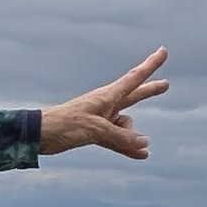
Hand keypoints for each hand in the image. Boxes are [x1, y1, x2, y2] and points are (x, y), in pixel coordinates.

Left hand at [38, 48, 167, 159]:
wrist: (41, 135)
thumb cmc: (66, 125)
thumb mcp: (97, 130)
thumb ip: (122, 136)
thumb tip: (145, 144)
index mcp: (107, 96)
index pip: (135, 77)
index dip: (151, 65)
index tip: (163, 51)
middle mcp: (107, 105)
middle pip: (135, 96)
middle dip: (150, 91)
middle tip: (165, 84)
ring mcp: (102, 119)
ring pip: (126, 127)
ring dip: (130, 139)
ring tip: (135, 150)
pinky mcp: (95, 134)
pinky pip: (118, 141)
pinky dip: (128, 147)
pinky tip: (141, 155)